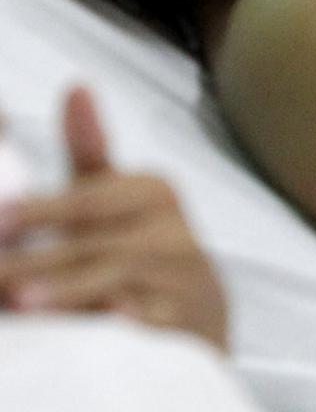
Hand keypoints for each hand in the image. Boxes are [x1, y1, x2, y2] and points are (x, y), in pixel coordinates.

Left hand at [0, 88, 227, 351]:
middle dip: (40, 262)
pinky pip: (154, 322)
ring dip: (69, 294)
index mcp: (153, 193)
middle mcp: (174, 233)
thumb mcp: (116, 196)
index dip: (42, 210)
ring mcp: (184, 281)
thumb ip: (89, 148)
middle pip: (97, 244)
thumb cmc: (141, 246)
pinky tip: (102, 325)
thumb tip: (75, 85)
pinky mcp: (190, 324)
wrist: (199, 309)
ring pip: (120, 282)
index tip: (1, 221)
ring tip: (22, 305)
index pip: (90, 198)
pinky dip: (128, 323)